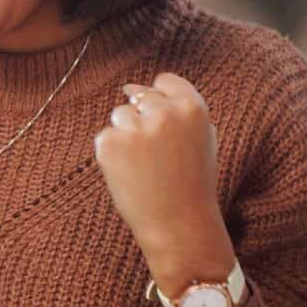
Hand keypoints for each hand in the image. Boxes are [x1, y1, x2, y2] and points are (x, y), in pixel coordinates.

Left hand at [93, 72, 233, 296]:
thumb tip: (132, 88)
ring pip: (120, 115)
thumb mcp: (201, 139)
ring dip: (126, 135)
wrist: (178, 225)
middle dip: (143, 119)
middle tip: (156, 156)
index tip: (161, 121)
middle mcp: (163, 112)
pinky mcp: (109, 143)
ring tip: (145, 167)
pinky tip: (130, 175)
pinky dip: (112, 154)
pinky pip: (105, 137)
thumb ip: (178, 109)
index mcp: (192, 107)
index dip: (161, 98)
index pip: (165, 81)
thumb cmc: (192, 184)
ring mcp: (134, 127)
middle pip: (140, 97)